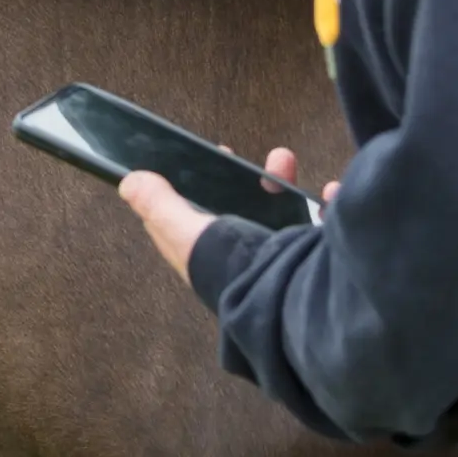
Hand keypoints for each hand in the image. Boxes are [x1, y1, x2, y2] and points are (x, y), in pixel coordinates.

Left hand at [118, 147, 340, 283]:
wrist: (294, 302)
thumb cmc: (234, 266)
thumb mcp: (186, 233)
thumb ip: (159, 207)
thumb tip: (128, 182)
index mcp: (206, 256)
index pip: (188, 221)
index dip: (190, 187)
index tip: (201, 157)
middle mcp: (239, 258)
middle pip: (234, 210)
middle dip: (238, 177)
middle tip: (232, 154)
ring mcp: (279, 258)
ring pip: (278, 211)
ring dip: (280, 182)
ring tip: (283, 161)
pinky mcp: (315, 259)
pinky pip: (321, 227)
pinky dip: (326, 206)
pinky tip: (328, 194)